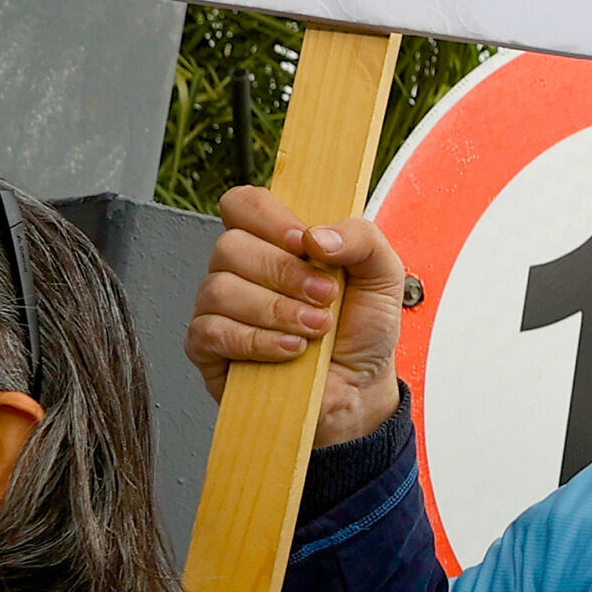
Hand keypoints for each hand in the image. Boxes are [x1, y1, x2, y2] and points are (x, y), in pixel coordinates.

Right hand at [186, 188, 408, 447]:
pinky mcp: (207, 347)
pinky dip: (257, 340)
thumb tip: (316, 237)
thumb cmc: (363, 327)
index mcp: (276, 241)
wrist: (361, 387)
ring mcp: (219, 307)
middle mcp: (241, 269)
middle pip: (230, 246)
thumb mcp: (383, 275)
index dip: (269, 218)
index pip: (244, 204)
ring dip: (276, 310)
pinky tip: (291, 350)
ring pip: (219, 289)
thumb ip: (363, 239)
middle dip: (285, 273)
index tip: (305, 243)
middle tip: (327, 297)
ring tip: (316, 328)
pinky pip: (211, 331)